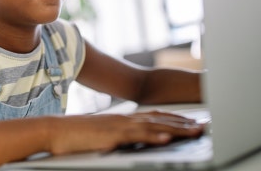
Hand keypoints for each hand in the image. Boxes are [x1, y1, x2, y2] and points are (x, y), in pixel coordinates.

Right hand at [46, 111, 203, 154]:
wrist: (55, 131)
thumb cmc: (77, 136)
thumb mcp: (104, 135)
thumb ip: (120, 136)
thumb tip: (131, 141)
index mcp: (125, 119)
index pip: (157, 117)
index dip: (177, 120)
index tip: (194, 123)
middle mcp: (126, 119)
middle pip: (161, 120)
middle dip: (185, 124)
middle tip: (205, 127)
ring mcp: (120, 126)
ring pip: (155, 127)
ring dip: (177, 129)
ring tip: (196, 132)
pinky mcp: (112, 135)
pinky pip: (137, 136)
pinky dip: (153, 137)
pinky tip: (167, 139)